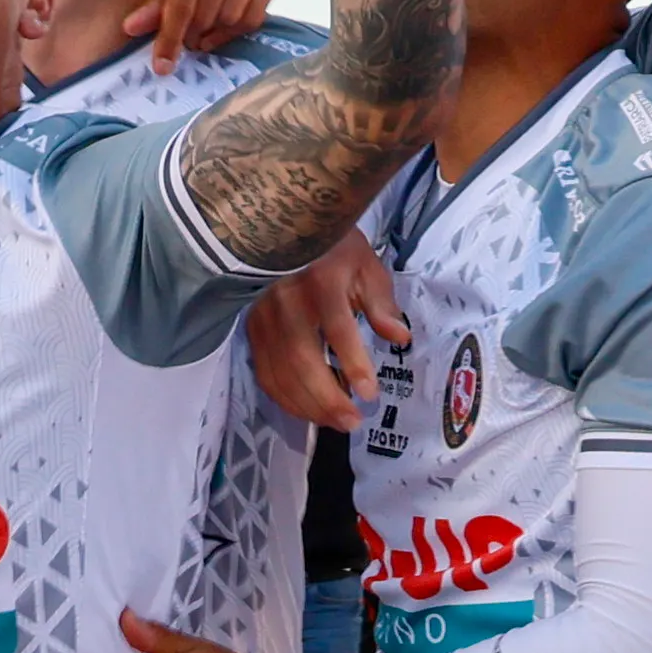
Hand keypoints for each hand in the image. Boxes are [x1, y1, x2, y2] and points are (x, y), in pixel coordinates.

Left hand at [148, 0, 285, 57]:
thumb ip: (151, 9)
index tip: (162, 67)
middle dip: (192, 35)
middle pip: (208, 14)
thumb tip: (130, 28)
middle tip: (187, 39)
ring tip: (203, 30)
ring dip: (214, 33)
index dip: (171, 37)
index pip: (182, 2)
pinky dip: (235, 31)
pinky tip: (222, 27)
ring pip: (232, 18)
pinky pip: (255, 18)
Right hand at [250, 240, 402, 430]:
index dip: (352, 363)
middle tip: (354, 421)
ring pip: (280, 372)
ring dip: (308, 404)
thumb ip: (380, 304)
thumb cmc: (333, 249)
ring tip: (337, 423)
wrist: (282, 229)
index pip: (336, 327)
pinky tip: (308, 411)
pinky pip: (265, 373)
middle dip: (328, 397)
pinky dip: (285, 398)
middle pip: (301, 358)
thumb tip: (400, 337)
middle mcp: (284, 299)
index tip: (370, 393)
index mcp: (319, 279)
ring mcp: (263, 316)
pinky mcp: (252, 330)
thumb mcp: (365, 267)